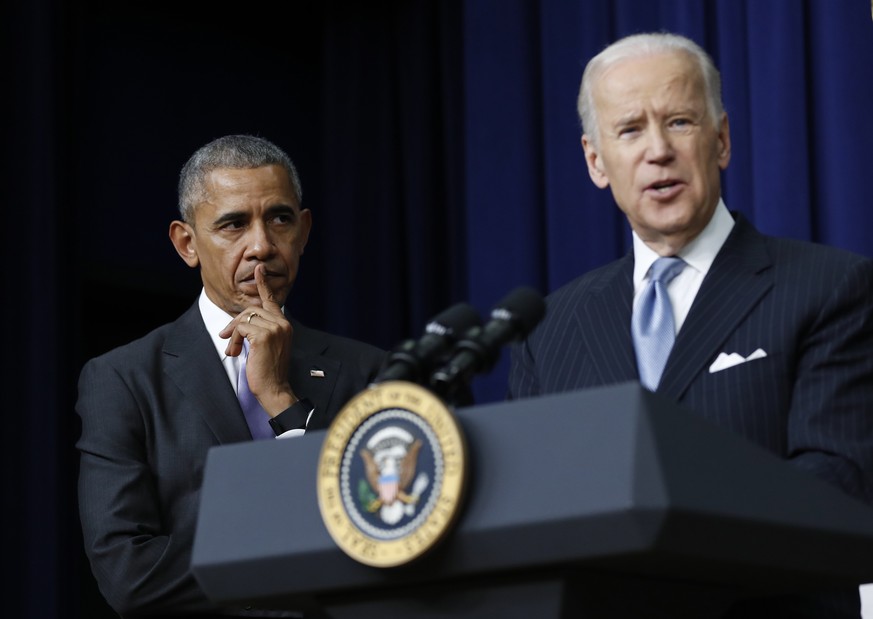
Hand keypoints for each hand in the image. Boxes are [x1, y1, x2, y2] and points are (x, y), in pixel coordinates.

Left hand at [219, 264, 297, 415]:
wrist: (274, 388)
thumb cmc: (269, 370)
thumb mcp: (267, 346)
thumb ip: (259, 330)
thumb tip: (239, 323)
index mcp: (284, 325)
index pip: (272, 301)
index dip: (263, 285)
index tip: (259, 270)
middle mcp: (282, 323)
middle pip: (251, 309)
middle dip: (235, 323)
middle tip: (227, 339)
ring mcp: (275, 328)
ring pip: (244, 318)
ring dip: (234, 334)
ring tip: (233, 349)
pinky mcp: (264, 336)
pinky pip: (241, 327)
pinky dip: (235, 339)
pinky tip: (236, 351)